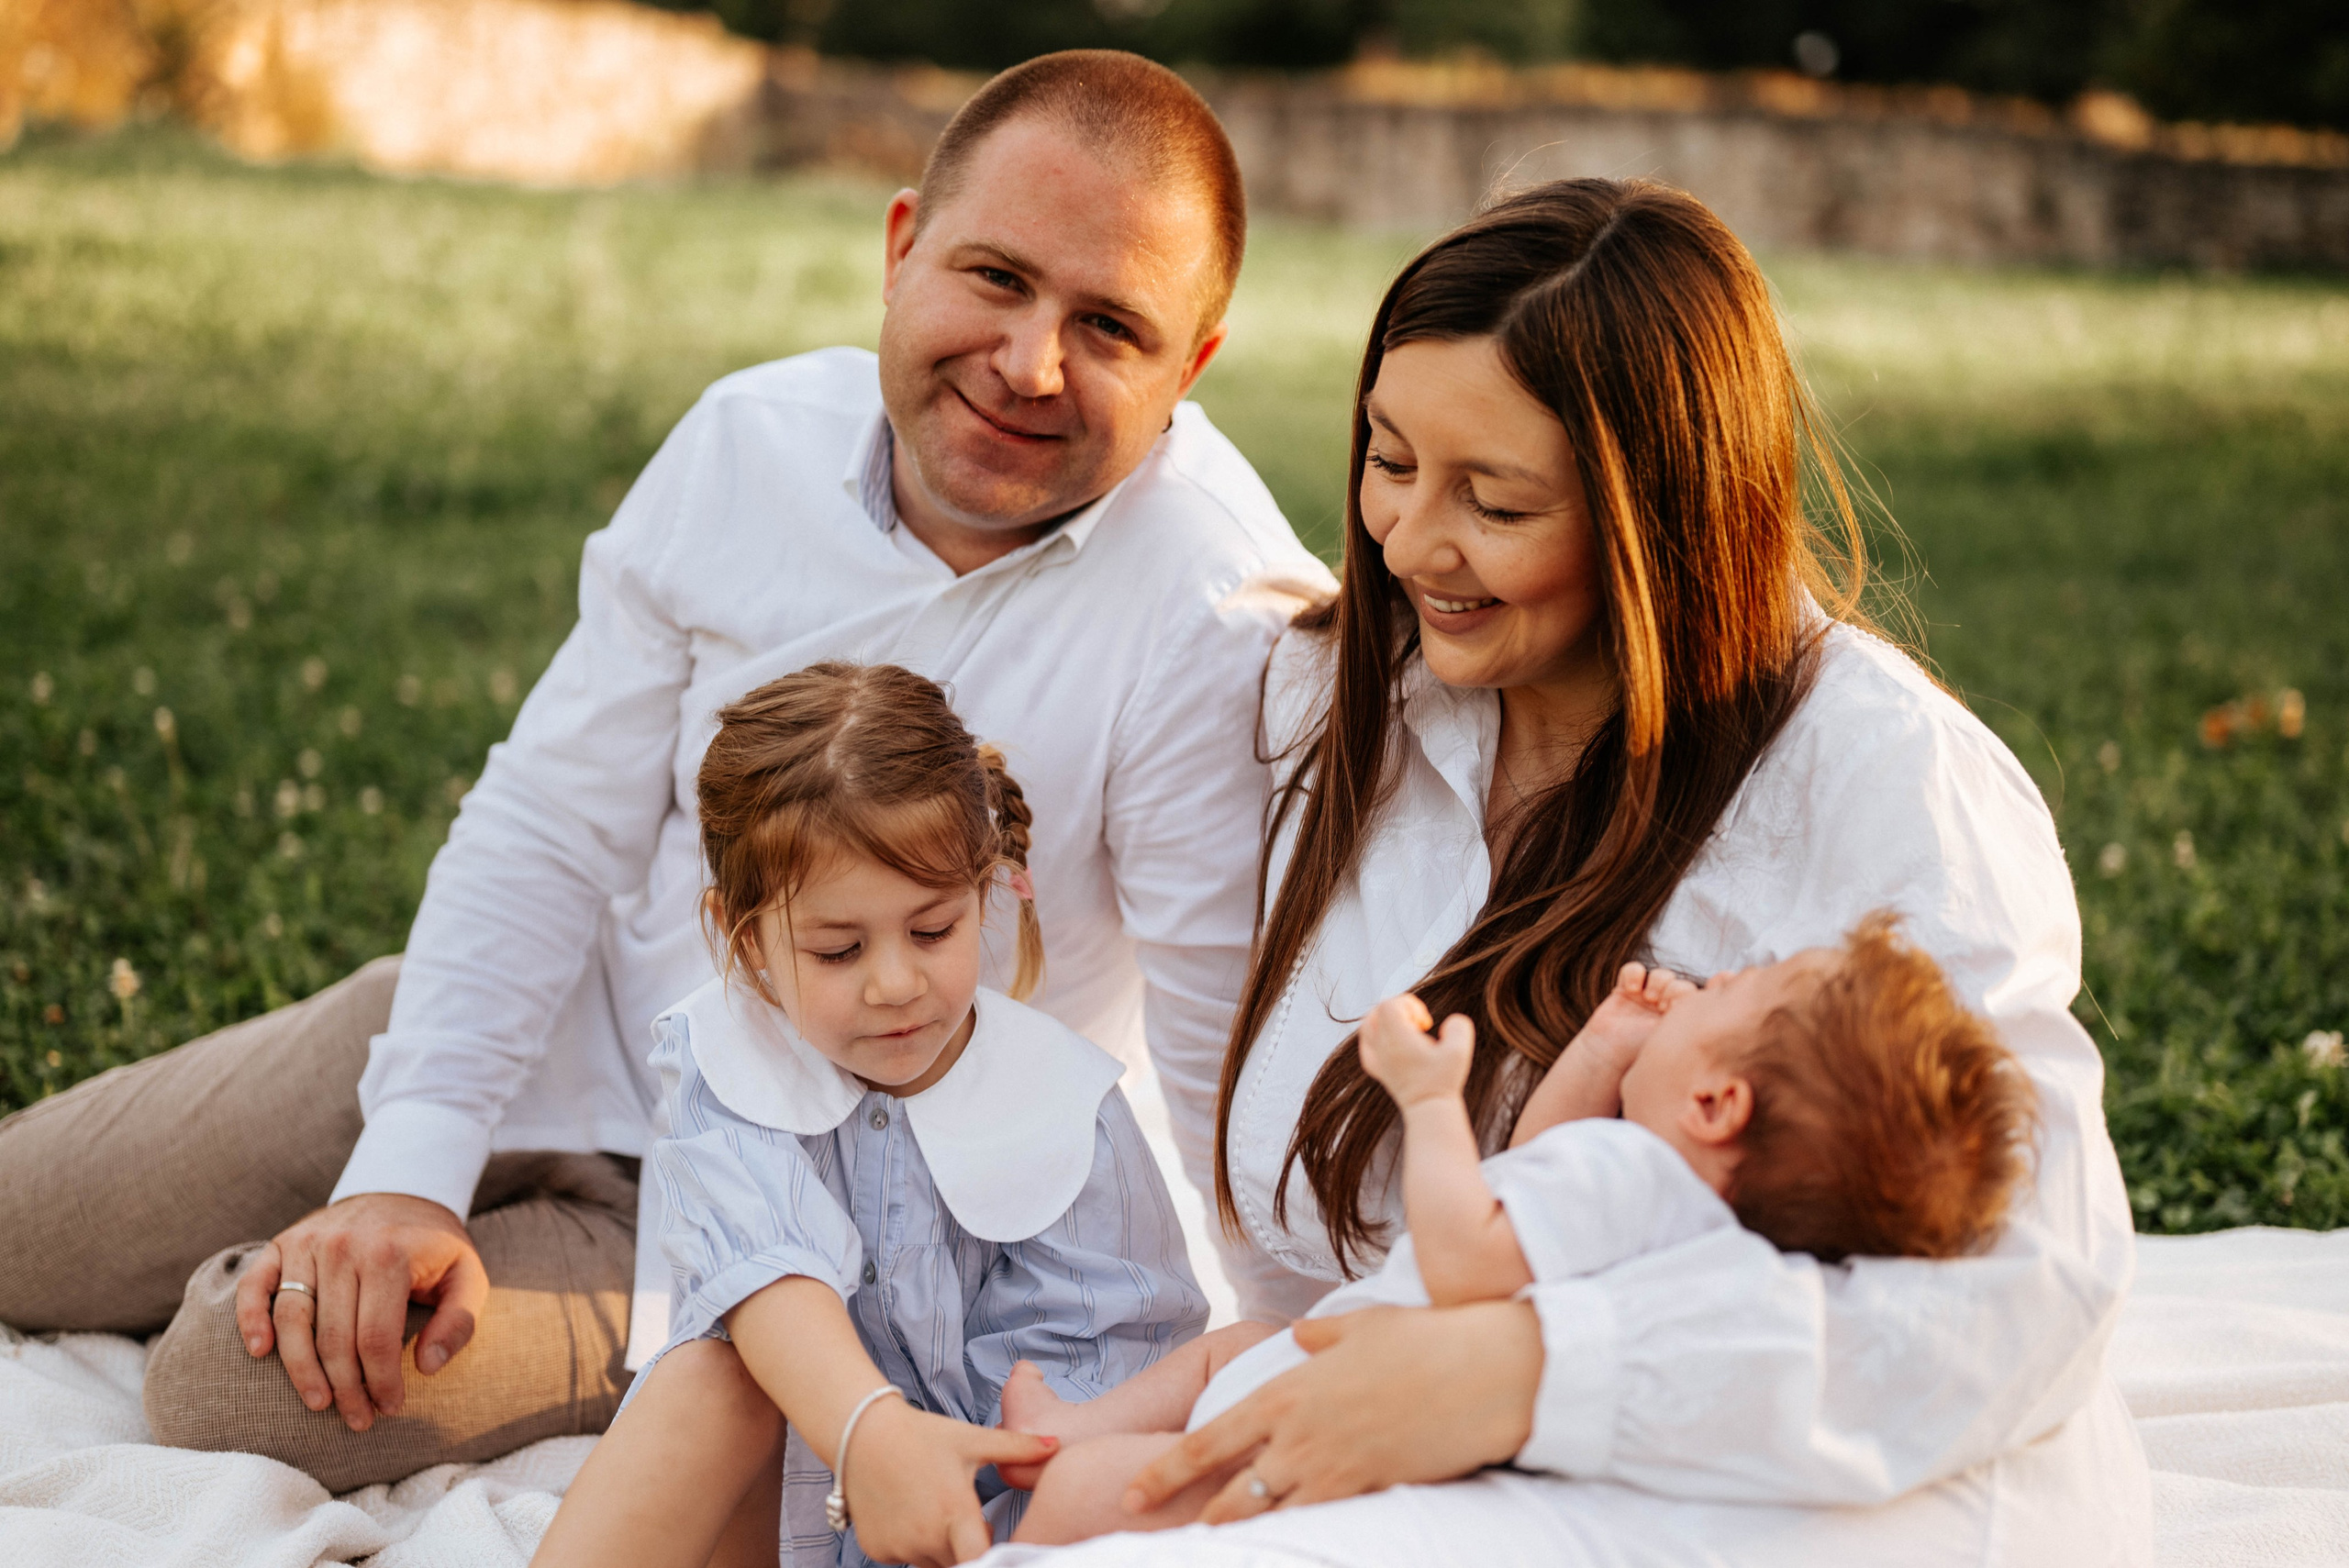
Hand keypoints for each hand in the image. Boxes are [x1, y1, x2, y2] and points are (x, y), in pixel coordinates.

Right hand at [233, 1192, 486, 1431]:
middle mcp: (344, 1247)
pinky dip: (250, 1318)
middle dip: (345, 1388)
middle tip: (357, 1419)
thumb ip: (459, 1321)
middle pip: (333, 1337)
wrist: (402, 1192)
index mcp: (390, 1255)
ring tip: (318, 1403)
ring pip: (292, 1319)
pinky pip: (255, 1285)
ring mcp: (307, 1243)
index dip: (382, 1381)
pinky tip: (259, 1351)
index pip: (376, 1338)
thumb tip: (427, 1366)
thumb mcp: (467, 1276)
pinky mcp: (282, 1243)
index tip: (390, 1408)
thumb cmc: (435, 1247)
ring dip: (300, 1369)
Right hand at [842, 1398, 1057, 1566]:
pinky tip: (910, 1513)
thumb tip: (1057, 1443)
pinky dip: (912, 1546)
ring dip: (942, 1549)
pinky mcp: (876, 1550)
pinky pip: (904, 1559)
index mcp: (953, 1512)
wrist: (862, 1433)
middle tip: (967, 1518)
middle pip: (960, 1563)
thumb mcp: (971, 1440)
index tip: (995, 1544)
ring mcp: (898, 1547)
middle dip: (969, 1548)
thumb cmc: (922, 1435)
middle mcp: (924, 1537)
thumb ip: (1016, 1447)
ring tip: (938, 1509)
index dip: (993, 1558)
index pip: (980, 1560)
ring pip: (932, 1564)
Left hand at [1124, 1302, 1539, 1523]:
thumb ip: (1318, 1337)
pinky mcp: (1372, 1492)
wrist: (1487, 1372)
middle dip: (1196, 1521)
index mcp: (1289, 1391)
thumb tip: (1297, 1337)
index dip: (1166, 1471)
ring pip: (1273, 1517)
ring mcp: (1336, 1470)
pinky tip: (1285, 1544)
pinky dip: (1298, 1535)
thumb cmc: (1424, 1339)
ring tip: (1214, 1545)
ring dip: (1243, 1533)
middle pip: (1233, 1495)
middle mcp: (1302, 1436)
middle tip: (1166, 1536)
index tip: (1133, 1491)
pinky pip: (1322, 1523)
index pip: (1210, 1440)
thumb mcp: (1359, 1326)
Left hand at [1356, 994, 1474, 1108]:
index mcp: (1396, 1037)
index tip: (1425, 1024)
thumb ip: (1459, 1027)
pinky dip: (1377, 1037)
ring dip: (1387, 1021)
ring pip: (1368, 1024)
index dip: (1411, 1005)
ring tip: (1406, 1032)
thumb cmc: (1443, 1081)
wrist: (1428, 1109)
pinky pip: (1367, 1043)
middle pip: (1378, 1010)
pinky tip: (1394, 1044)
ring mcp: (1375, 1057)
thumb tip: (1448, 1022)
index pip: (1390, 1004)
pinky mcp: (1376, 1068)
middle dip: (1400, 1011)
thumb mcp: (1460, 1051)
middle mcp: (1381, 1045)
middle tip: (1418, 1028)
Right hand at [1570, 961, 1693, 1079]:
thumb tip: (1706, 1013)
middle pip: (1680, 984)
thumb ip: (1686, 1028)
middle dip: (1673, 990)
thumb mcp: (1669, 1044)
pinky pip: (1634, 970)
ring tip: (1649, 998)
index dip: (1688, 996)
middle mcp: (1666, 1008)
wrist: (1607, 1060)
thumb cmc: (1638, 1058)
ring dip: (1658, 982)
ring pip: (1661, 975)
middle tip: (1663, 1005)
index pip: (1697, 998)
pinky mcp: (1625, 991)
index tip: (1677, 1009)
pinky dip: (1633, 974)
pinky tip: (1630, 990)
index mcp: (1681, 1023)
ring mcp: (1646, 998)